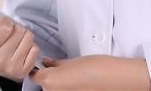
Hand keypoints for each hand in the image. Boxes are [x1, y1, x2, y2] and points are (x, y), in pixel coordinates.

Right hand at [0, 16, 38, 82]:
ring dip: (23, 36)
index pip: (5, 26)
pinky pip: (34, 49)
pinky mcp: (23, 71)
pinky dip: (30, 47)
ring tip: (14, 41)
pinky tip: (20, 50)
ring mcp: (11, 68)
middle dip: (15, 28)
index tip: (0, 25)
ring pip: (28, 38)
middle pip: (19, 30)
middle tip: (8, 34)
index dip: (5, 21)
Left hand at [30, 55, 150, 89]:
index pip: (35, 75)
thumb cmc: (97, 68)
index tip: (42, 65)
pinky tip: (78, 85)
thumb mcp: (73, 61)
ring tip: (75, 78)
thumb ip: (56, 63)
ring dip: (59, 85)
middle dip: (50, 78)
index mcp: (50, 81)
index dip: (38, 68)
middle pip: (45, 85)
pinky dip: (67, 90)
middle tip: (64, 70)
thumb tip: (47, 63)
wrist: (115, 80)